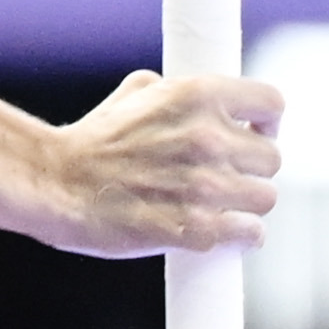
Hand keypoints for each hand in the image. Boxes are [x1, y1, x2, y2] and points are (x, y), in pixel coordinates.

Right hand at [25, 71, 283, 258]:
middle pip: (272, 159)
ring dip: (247, 205)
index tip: (255, 135)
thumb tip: (201, 101)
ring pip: (265, 199)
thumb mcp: (133, 95)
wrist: (55, 185)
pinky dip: (242, 236)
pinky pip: (249, 234)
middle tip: (229, 177)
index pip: (272, 103)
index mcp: (198, 95)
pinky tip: (225, 232)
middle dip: (252, 170)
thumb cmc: (91, 142)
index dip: (267, 122)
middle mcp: (208, 138)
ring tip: (225, 207)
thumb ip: (176, 91)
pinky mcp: (196, 230)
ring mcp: (204, 186)